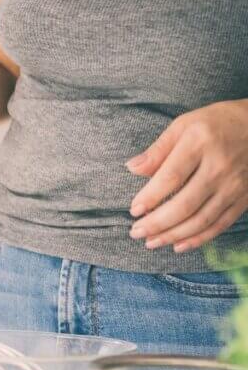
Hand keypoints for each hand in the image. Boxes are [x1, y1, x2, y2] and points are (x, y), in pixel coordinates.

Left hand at [127, 99, 247, 252]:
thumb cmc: (216, 124)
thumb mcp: (184, 125)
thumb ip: (158, 150)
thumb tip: (132, 168)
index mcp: (200, 144)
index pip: (171, 177)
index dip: (150, 198)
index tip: (133, 211)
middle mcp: (220, 166)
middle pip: (185, 204)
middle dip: (157, 223)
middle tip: (136, 232)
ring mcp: (236, 185)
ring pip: (202, 219)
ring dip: (174, 235)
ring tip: (151, 242)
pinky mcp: (246, 198)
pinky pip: (220, 224)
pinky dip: (199, 239)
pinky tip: (179, 245)